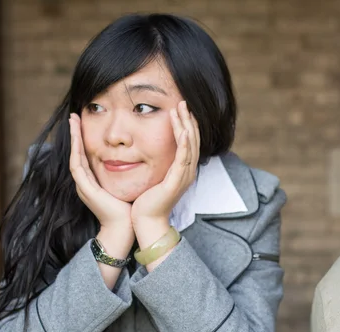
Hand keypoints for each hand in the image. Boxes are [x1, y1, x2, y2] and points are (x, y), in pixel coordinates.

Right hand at [69, 113, 133, 242]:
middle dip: (74, 134)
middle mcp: (85, 183)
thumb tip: (134, 158)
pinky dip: (76, 153)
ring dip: (73, 139)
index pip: (85, 155)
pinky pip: (78, 169)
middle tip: (74, 116)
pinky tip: (77, 141)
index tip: (84, 122)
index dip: (83, 139)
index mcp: (93, 181)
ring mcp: (83, 187)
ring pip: (74, 157)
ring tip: (73, 122)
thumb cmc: (128, 209)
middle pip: (76, 153)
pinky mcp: (86, 191)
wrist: (124, 229)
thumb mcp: (125, 185)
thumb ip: (124, 173)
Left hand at [130, 101, 200, 228]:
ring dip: (186, 125)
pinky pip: (184, 158)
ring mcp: (184, 176)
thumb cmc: (146, 201)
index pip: (189, 142)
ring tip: (181, 109)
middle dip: (188, 120)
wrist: (146, 221)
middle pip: (193, 140)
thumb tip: (146, 149)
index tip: (179, 108)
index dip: (186, 124)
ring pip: (190, 145)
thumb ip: (156, 163)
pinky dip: (185, 143)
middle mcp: (188, 171)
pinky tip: (183, 130)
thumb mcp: (153, 176)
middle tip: (183, 102)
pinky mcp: (177, 182)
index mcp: (183, 170)